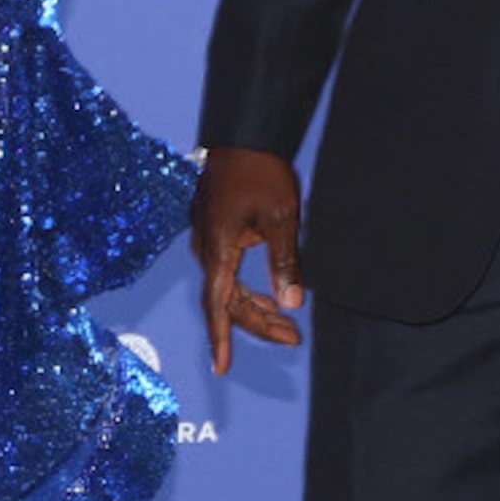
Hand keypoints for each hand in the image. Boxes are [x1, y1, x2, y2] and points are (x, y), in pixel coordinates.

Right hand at [192, 146, 304, 372]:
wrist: (244, 133)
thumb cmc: (262, 173)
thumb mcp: (283, 219)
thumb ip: (284, 263)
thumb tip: (291, 303)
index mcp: (218, 246)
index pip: (218, 303)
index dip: (221, 337)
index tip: (222, 367)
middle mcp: (205, 246)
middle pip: (225, 300)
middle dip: (257, 323)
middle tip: (293, 338)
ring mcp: (206, 236)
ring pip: (225, 286)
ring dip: (252, 307)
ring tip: (286, 323)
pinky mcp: (212, 228)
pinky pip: (225, 270)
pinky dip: (244, 288)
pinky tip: (267, 294)